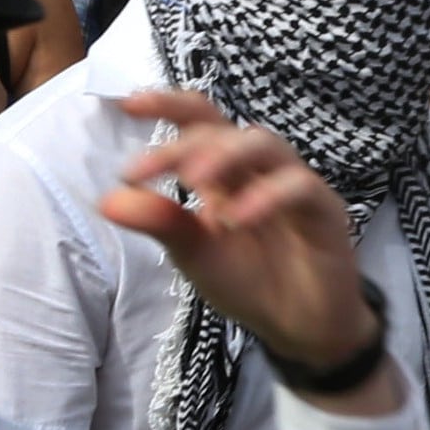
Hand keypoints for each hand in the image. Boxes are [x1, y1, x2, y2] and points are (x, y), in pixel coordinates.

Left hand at [99, 93, 393, 405]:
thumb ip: (158, 223)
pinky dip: (267, 197)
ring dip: (226, 155)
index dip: (169, 106)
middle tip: (147, 169)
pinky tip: (236, 219)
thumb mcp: (194, 252)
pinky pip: (300, 187)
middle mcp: (259, 169)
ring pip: (266, 145)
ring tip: (194, 180)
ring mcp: (295, 184)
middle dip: (184, 143)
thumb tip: (105, 200)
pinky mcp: (324, 209)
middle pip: (227, 129)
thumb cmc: (249, 280)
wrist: (299, 325)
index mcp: (225, 173)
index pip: (200, 122)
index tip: (129, 104)